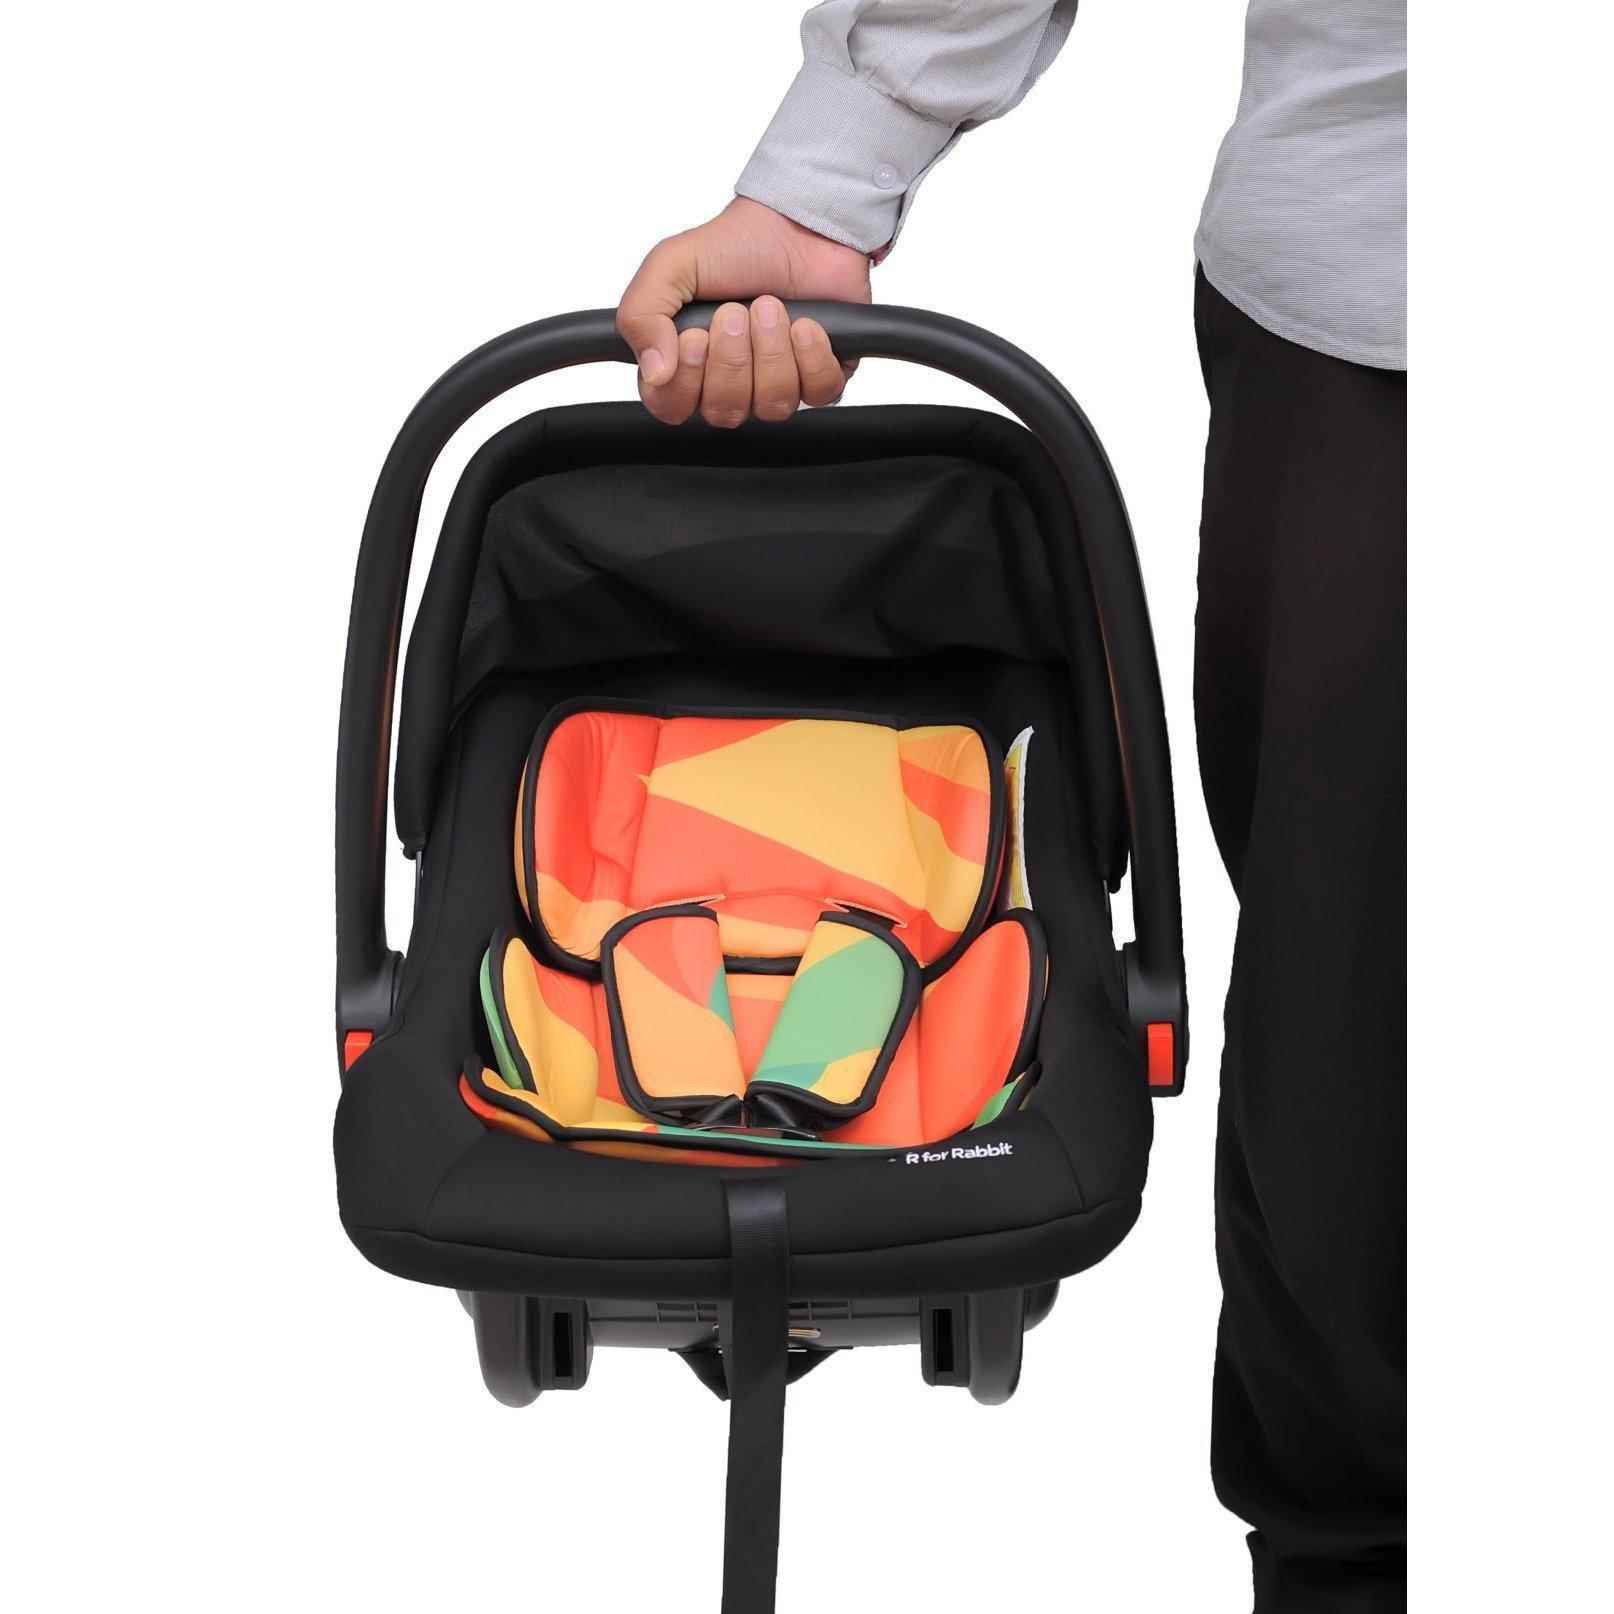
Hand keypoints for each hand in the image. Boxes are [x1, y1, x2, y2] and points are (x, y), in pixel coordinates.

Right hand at [617, 197, 871, 426]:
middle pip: (724, 411)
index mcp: (685, 366)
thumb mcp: (670, 265)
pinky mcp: (820, 377)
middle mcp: (730, 384)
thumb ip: (642, 315)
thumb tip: (654, 372)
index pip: (671, 408)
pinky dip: (811, 355)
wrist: (795, 223)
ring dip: (771, 352)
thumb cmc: (734, 246)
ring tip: (771, 307)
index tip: (695, 336)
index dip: (685, 381)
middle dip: (732, 358)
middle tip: (734, 311)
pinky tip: (805, 324)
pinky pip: (818, 392)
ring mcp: (776, 385)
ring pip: (772, 406)